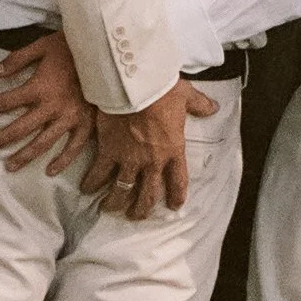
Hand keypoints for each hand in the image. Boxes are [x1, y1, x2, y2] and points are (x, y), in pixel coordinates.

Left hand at [0, 29, 92, 176]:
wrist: (105, 52)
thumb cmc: (72, 46)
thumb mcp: (42, 45)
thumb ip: (18, 59)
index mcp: (39, 87)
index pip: (5, 101)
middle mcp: (51, 107)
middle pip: (19, 128)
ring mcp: (70, 118)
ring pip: (43, 143)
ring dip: (24, 156)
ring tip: (9, 166)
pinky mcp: (86, 123)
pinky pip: (74, 147)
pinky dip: (63, 160)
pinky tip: (50, 170)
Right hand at [82, 77, 215, 217]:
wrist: (134, 85)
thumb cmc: (161, 89)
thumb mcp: (186, 96)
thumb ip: (199, 105)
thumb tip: (214, 107)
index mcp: (173, 150)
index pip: (178, 181)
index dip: (176, 196)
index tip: (173, 206)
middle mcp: (152, 161)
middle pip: (148, 194)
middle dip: (141, 209)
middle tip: (136, 215)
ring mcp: (129, 159)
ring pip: (122, 190)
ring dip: (116, 202)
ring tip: (110, 208)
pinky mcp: (108, 151)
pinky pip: (99, 173)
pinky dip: (92, 183)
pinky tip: (86, 189)